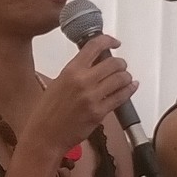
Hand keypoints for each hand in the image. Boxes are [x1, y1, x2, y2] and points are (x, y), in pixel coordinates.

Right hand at [23, 33, 138, 156]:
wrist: (45, 135)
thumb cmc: (47, 113)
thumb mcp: (58, 84)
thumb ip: (76, 72)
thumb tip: (93, 65)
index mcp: (71, 71)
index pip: (94, 46)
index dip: (109, 40)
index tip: (114, 43)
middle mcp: (83, 81)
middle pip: (113, 63)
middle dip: (121, 63)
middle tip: (121, 66)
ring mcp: (92, 97)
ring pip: (121, 78)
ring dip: (126, 77)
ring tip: (125, 78)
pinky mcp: (99, 112)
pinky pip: (121, 97)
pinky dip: (129, 90)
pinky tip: (131, 87)